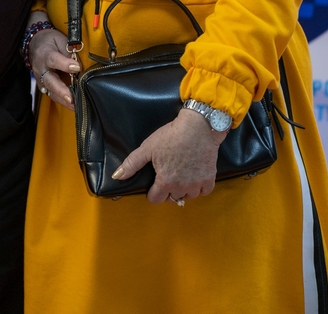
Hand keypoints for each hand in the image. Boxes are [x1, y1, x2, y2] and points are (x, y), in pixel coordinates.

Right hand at [28, 19, 80, 110]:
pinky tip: (73, 106)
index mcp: (45, 53)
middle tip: (72, 98)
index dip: (65, 64)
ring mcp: (41, 79)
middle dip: (61, 91)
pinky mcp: (43, 86)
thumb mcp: (60, 39)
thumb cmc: (50, 41)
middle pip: (50, 81)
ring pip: (51, 91)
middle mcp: (41, 68)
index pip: (54, 59)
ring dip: (63, 100)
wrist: (35, 44)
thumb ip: (69, 51)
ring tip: (75, 106)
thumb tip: (79, 64)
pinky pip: (52, 95)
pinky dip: (62, 101)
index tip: (77, 67)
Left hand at [112, 107, 227, 203]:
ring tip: (180, 176)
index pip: (155, 199)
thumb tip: (117, 177)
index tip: (153, 185)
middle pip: (172, 199)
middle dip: (168, 191)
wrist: (198, 127)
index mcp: (165, 182)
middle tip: (167, 176)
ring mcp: (196, 184)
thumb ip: (132, 163)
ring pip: (188, 196)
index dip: (152, 193)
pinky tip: (194, 176)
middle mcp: (181, 187)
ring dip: (184, 190)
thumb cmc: (171, 135)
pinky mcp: (210, 179)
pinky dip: (199, 187)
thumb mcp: (148, 147)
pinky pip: (204, 192)